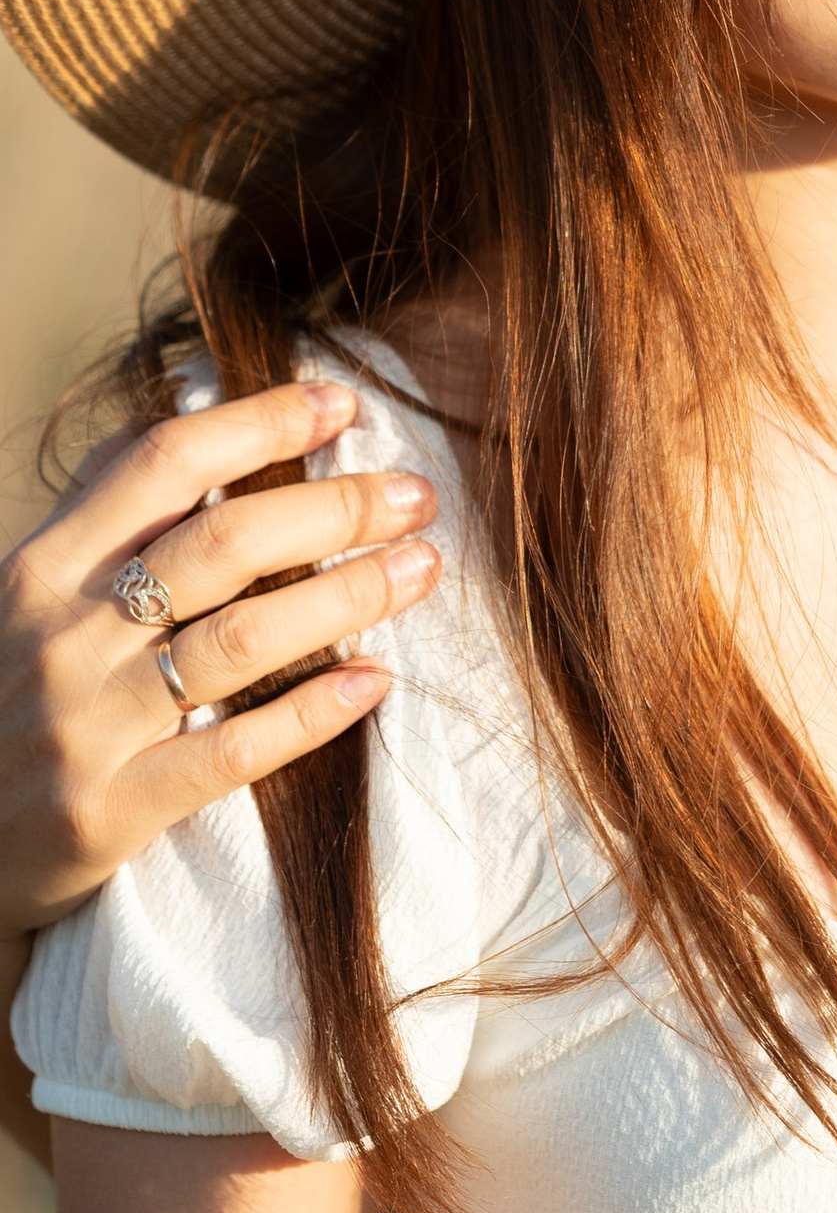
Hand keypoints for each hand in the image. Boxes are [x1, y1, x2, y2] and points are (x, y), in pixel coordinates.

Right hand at [0, 377, 435, 936]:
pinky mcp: (109, 812)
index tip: (342, 403)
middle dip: (334, 508)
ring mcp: (86, 727)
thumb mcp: (25, 592)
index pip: (163, 464)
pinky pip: (231, 753)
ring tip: (419, 568)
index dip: (260, 423)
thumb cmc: (4, 697)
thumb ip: (101, 503)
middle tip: (416, 496)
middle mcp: (64, 637)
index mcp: (44, 568)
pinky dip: (311, 712)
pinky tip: (373, 680)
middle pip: (222, 543)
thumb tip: (182, 399)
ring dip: (348, 595)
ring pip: (241, 639)